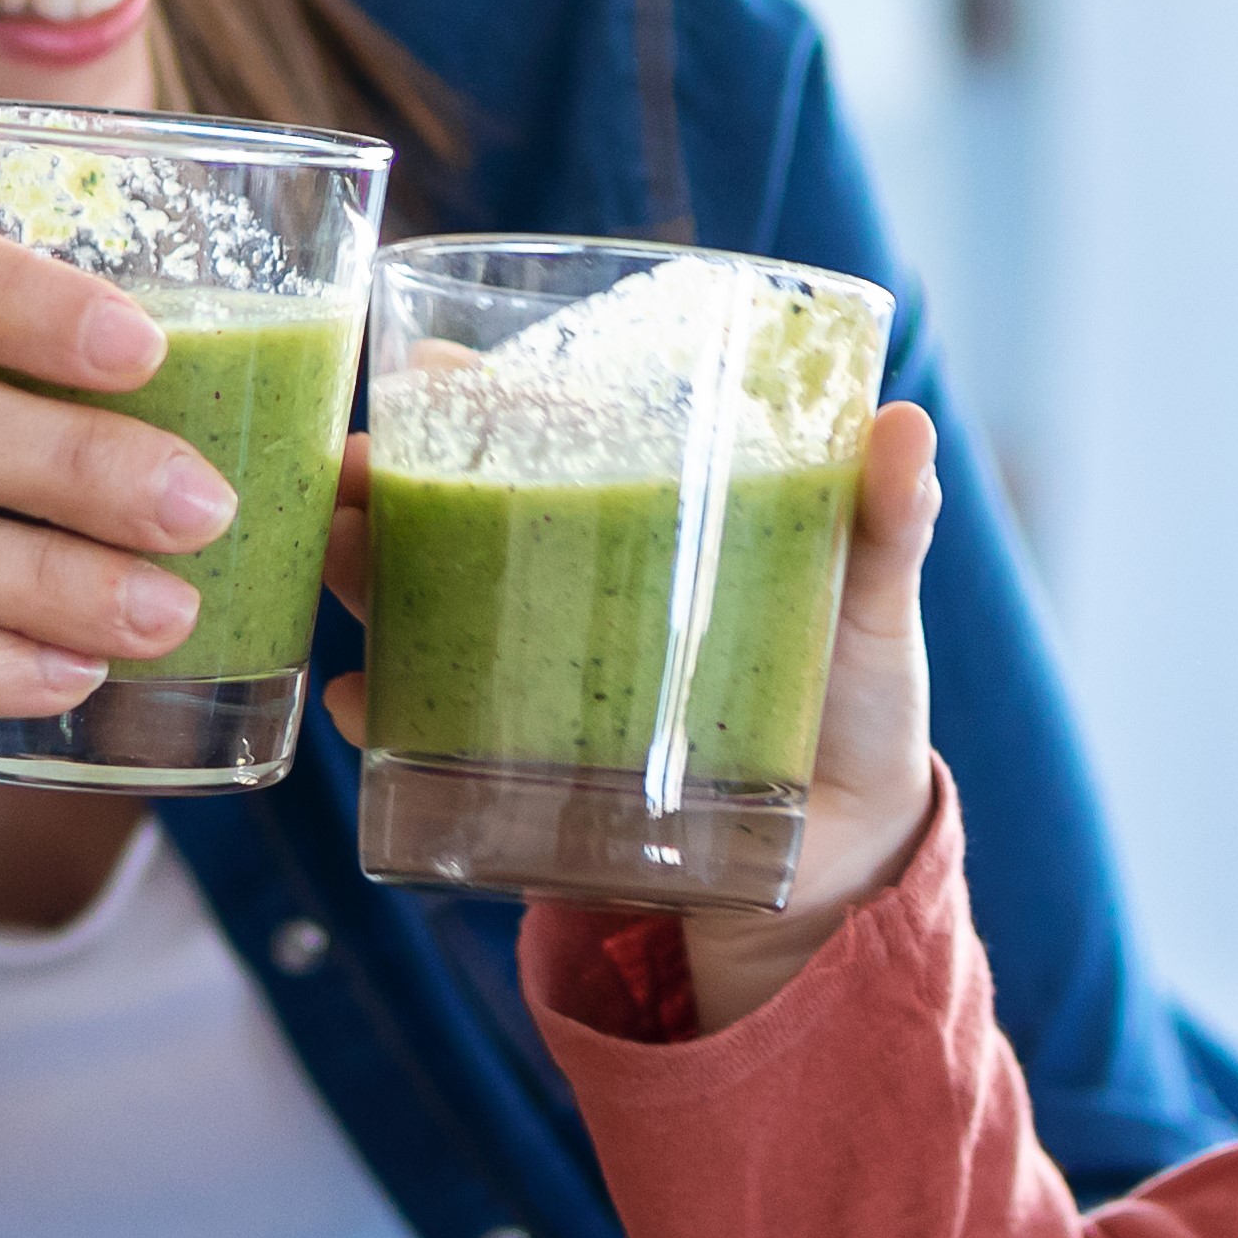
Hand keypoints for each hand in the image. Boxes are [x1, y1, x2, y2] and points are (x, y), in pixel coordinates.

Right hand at [318, 398, 947, 1031]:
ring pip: (417, 605)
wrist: (844, 863)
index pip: (544, 439)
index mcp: (646, 521)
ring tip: (331, 558)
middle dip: (381, 485)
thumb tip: (907, 426)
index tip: (423, 374)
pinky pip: (427, 735)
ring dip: (359, 575)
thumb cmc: (857, 709)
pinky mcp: (525, 769)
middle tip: (344, 472)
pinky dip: (385, 715)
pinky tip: (362, 700)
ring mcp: (539, 674)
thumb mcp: (870, 611)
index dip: (474, 402)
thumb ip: (886, 527)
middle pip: (452, 514)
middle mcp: (572, 586)